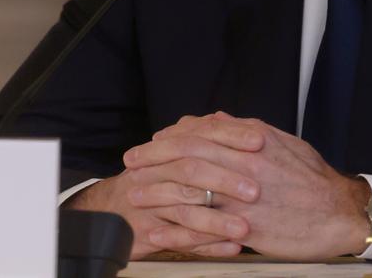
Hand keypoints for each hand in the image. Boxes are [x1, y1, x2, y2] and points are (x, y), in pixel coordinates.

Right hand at [67, 117, 264, 258]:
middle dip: (225, 180)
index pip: (200, 135)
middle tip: (255, 190)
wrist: (111, 212)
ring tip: (246, 228)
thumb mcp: (178, 156)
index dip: (230, 136)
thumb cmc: (154, 184)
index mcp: (168, 150)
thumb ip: (209, 141)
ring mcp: (150, 204)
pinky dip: (208, 245)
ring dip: (218, 220)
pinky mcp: (147, 232)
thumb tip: (248, 125)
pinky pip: (180, 240)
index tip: (260, 140)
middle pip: (191, 171)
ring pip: (186, 211)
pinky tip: (231, 248)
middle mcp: (156, 173)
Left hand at [123, 112, 371, 258]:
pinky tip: (155, 229)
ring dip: (156, 189)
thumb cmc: (313, 179)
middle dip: (154, 158)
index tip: (153, 141)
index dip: (171, 136)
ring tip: (134, 193)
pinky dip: (174, 226)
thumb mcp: (282, 142)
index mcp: (254, 139)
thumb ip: (247, 131)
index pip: (201, 131)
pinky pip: (203, 225)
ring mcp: (244, 194)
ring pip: (189, 187)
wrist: (339, 212)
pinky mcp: (246, 225)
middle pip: (188, 154)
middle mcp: (246, 162)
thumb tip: (219, 120)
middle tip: (131, 162)